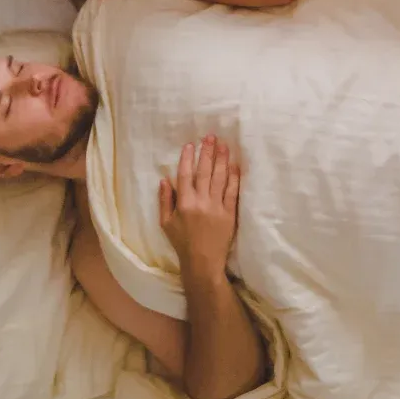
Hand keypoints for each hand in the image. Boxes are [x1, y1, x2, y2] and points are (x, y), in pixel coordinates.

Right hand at [159, 136, 240, 281]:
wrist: (203, 262)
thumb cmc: (182, 243)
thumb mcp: (166, 223)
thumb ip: (164, 200)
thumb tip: (164, 179)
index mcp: (184, 203)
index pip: (185, 175)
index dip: (187, 158)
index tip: (190, 144)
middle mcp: (201, 202)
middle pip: (204, 172)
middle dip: (207, 152)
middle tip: (210, 137)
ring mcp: (217, 207)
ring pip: (220, 178)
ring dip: (222, 159)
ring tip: (224, 145)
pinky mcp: (230, 213)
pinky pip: (233, 191)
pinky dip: (234, 177)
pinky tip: (235, 165)